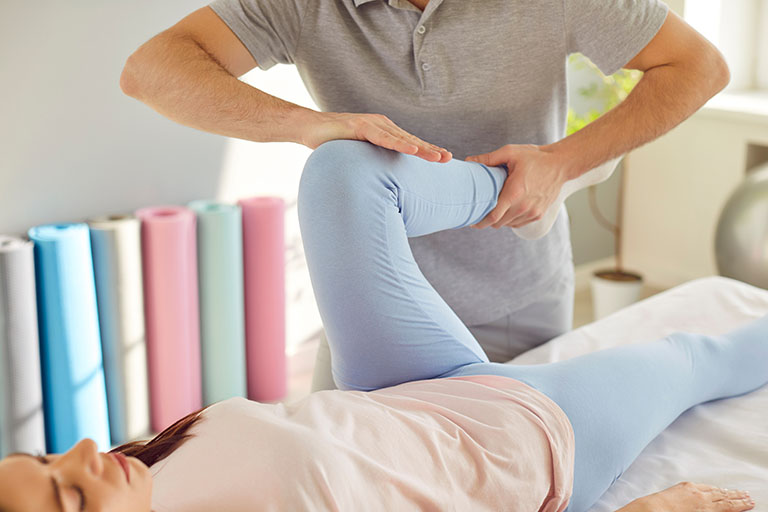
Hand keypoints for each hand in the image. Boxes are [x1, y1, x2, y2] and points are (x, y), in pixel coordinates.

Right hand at [301, 111, 451, 162]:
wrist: (307, 127)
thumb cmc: (331, 143)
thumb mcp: (356, 156)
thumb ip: (370, 164)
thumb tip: (379, 185)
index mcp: (382, 132)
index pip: (408, 143)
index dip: (426, 150)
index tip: (443, 159)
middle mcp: (381, 125)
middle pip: (410, 140)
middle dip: (430, 150)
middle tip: (448, 159)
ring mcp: (371, 124)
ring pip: (401, 138)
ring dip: (421, 148)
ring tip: (437, 157)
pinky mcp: (359, 125)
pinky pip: (383, 137)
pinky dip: (399, 143)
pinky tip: (412, 149)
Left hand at [465, 144, 567, 228]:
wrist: (561, 164)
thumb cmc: (535, 157)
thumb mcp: (510, 152)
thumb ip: (488, 158)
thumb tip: (469, 161)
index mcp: (514, 193)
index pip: (492, 217)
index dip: (479, 222)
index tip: (471, 221)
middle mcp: (523, 206)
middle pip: (498, 223)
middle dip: (486, 220)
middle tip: (479, 212)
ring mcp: (532, 212)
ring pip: (508, 224)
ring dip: (499, 219)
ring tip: (494, 208)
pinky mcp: (538, 214)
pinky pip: (518, 223)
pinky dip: (510, 219)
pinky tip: (507, 209)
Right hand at [616, 482, 754, 511]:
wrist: (655, 508)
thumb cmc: (658, 504)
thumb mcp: (671, 494)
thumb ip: (683, 495)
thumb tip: (687, 501)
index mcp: (688, 486)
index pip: (709, 488)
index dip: (720, 490)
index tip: (727, 491)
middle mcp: (698, 492)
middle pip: (719, 492)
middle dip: (733, 493)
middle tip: (745, 494)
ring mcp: (703, 501)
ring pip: (725, 499)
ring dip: (738, 500)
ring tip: (749, 500)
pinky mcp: (706, 510)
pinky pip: (724, 507)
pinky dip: (734, 507)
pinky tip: (742, 506)